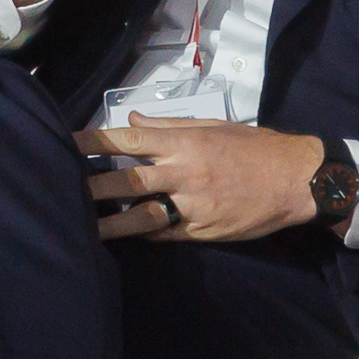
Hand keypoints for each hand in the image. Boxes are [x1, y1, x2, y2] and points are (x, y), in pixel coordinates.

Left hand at [81, 119, 320, 244]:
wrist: (295, 180)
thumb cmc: (255, 148)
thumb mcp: (213, 127)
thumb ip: (169, 125)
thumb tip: (132, 122)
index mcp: (185, 143)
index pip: (128, 141)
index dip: (93, 143)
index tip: (65, 144)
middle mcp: (184, 174)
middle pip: (126, 183)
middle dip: (92, 188)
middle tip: (63, 191)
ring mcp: (192, 206)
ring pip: (141, 217)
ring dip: (110, 224)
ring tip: (82, 228)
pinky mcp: (202, 231)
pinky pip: (164, 234)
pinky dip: (143, 234)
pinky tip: (124, 236)